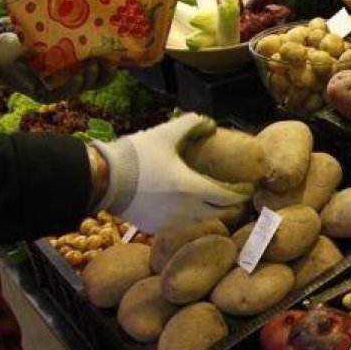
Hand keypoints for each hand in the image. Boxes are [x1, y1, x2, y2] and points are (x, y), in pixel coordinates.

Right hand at [0, 33, 114, 101]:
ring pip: (92, 83)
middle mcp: (60, 90)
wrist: (8, 55)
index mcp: (44, 93)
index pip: (61, 93)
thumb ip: (22, 62)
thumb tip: (31, 64)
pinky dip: (103, 68)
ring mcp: (70, 82)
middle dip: (92, 78)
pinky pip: (94, 74)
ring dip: (104, 74)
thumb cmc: (7, 59)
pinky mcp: (76, 72)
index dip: (72, 86)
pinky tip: (112, 59)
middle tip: (98, 63)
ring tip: (111, 61)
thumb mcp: (11, 61)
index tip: (79, 76)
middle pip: (81, 89)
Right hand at [92, 114, 254, 231]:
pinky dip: (188, 218)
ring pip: (200, 221)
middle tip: (234, 196)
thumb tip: (207, 120)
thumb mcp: (163, 134)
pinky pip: (179, 225)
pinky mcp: (155, 228)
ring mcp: (171, 222)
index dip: (241, 194)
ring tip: (211, 201)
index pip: (227, 197)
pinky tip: (185, 208)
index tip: (248, 189)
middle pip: (219, 213)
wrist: (103, 179)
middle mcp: (187, 210)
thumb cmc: (135, 155)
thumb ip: (189, 125)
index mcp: (192, 187)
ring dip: (210, 212)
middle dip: (229, 205)